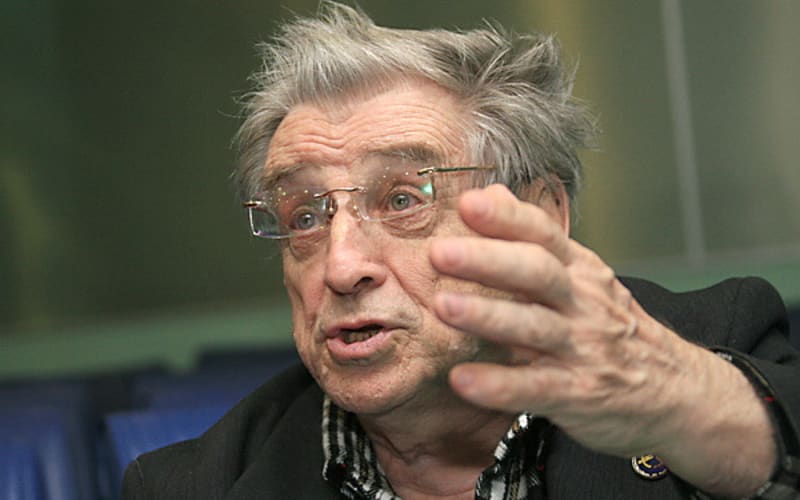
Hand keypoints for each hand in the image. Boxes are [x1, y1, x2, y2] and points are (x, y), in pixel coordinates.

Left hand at [429, 184, 773, 495]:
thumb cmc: (616, 330)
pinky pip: (537, 388)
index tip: (467, 204)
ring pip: (535, 326)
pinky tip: (463, 379)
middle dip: (488, 260)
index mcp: (580, 271)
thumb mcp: (584, 277)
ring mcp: (584, 348)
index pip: (543, 234)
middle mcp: (583, 303)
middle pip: (537, 272)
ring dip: (488, 315)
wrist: (680, 393)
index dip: (506, 218)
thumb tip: (493, 193)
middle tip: (441, 252)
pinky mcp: (580, 393)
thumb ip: (534, 239)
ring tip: (443, 306)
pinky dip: (499, 384)